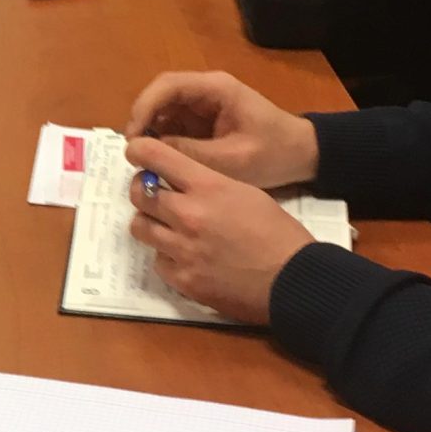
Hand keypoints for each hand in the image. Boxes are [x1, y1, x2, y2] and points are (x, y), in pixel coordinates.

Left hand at [121, 136, 318, 323]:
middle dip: (142, 188)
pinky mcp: (183, 280)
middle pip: (139, 193)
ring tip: (167, 226)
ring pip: (140, 227)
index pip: (156, 157)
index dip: (140, 151)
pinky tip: (185, 256)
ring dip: (151, 222)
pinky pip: (158, 260)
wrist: (293, 280)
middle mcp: (188, 215)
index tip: (137, 152)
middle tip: (154, 193)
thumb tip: (182, 183)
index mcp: (208, 187)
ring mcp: (182, 250)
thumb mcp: (246, 192)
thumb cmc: (278, 232)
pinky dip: (167, 256)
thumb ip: (209, 185)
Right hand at [122, 72, 318, 186]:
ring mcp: (204, 105)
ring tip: (144, 160)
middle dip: (143, 120)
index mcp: (216, 89)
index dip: (144, 107)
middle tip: (133, 152)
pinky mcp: (204, 121)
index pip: (167, 86)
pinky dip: (164, 140)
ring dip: (151, 132)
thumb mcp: (232, 159)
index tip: (133, 137)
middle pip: (161, 95)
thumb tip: (147, 151)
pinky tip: (160, 161)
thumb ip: (190, 153)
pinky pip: (175, 125)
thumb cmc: (274, 153)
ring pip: (164, 111)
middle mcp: (206, 91)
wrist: (303, 155)